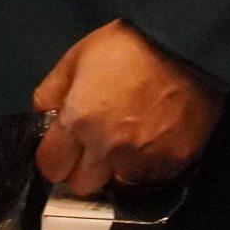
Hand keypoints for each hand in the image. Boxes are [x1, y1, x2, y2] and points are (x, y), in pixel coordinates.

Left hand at [32, 20, 225, 194]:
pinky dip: (146, 163)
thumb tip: (43, 118)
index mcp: (78, 120)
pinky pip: (149, 176)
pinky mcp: (172, 163)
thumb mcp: (77, 56)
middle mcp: (107, 148)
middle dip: (81, 168)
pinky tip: (152, 138)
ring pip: (116, 182)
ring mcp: (141, 160)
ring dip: (116, 167)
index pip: (50, 166)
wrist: (185, 45)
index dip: (53, 156)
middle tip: (92, 144)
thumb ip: (51, 92)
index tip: (62, 146)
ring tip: (127, 139)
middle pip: (81, 185)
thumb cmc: (126, 45)